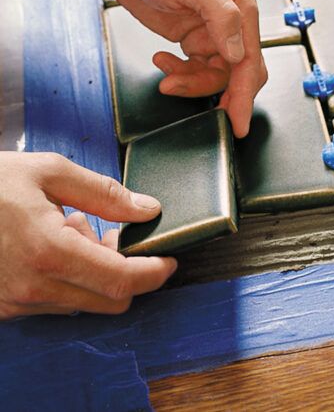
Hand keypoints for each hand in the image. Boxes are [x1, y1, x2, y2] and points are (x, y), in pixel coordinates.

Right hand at [0, 152, 176, 318]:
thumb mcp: (47, 172)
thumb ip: (104, 193)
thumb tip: (147, 209)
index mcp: (49, 251)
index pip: (124, 280)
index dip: (156, 272)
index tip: (169, 259)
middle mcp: (33, 287)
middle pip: (110, 300)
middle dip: (125, 271)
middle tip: (113, 235)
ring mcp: (14, 303)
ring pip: (81, 302)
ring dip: (90, 273)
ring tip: (66, 229)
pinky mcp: (1, 309)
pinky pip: (50, 303)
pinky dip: (63, 279)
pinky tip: (45, 245)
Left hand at [102, 0, 267, 137]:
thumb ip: (222, 16)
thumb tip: (237, 54)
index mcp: (241, 7)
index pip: (251, 60)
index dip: (245, 93)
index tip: (238, 121)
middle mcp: (231, 22)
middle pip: (237, 73)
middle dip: (220, 93)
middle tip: (207, 111)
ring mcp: (211, 32)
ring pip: (214, 75)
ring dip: (190, 82)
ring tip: (166, 76)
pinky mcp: (191, 38)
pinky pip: (194, 69)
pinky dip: (178, 73)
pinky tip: (161, 61)